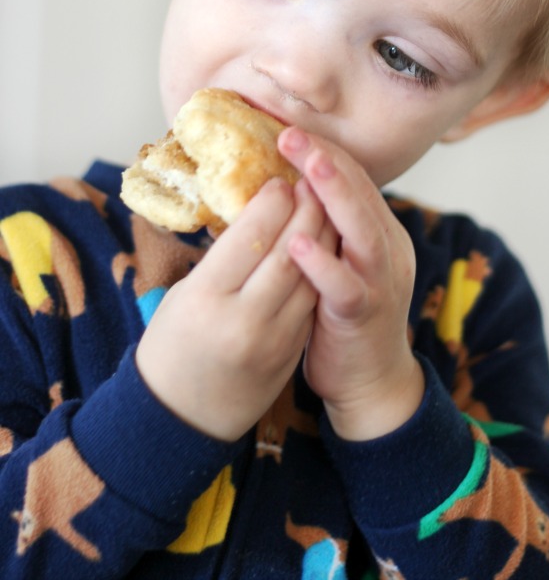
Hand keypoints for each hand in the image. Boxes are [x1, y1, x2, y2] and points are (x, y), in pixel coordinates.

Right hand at [136, 176, 330, 440]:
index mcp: (204, 298)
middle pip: (287, 253)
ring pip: (309, 276)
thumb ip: (222, 258)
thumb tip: (256, 210)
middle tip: (313, 178)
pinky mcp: (290, 353)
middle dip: (305, 209)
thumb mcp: (184, 294)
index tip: (281, 179)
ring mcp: (272, 340)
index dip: (271, 203)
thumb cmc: (172, 343)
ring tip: (326, 202)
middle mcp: (242, 319)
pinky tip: (328, 243)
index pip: (250, 237)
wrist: (180, 417)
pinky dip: (324, 267)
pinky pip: (312, 300)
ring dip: (324, 234)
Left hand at [278, 128, 424, 440]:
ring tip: (306, 168)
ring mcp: (380, 282)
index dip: (324, 153)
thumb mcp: (339, 261)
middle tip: (292, 134)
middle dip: (327, 161)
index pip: (355, 180)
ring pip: (361, 231)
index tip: (289, 129)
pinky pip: (345, 286)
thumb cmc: (343, 315)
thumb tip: (286, 185)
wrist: (371, 382)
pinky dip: (323, 263)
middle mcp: (386, 249)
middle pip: (360, 195)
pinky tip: (297, 243)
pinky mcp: (365, 314)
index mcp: (378, 232)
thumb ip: (325, 227)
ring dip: (334, 196)